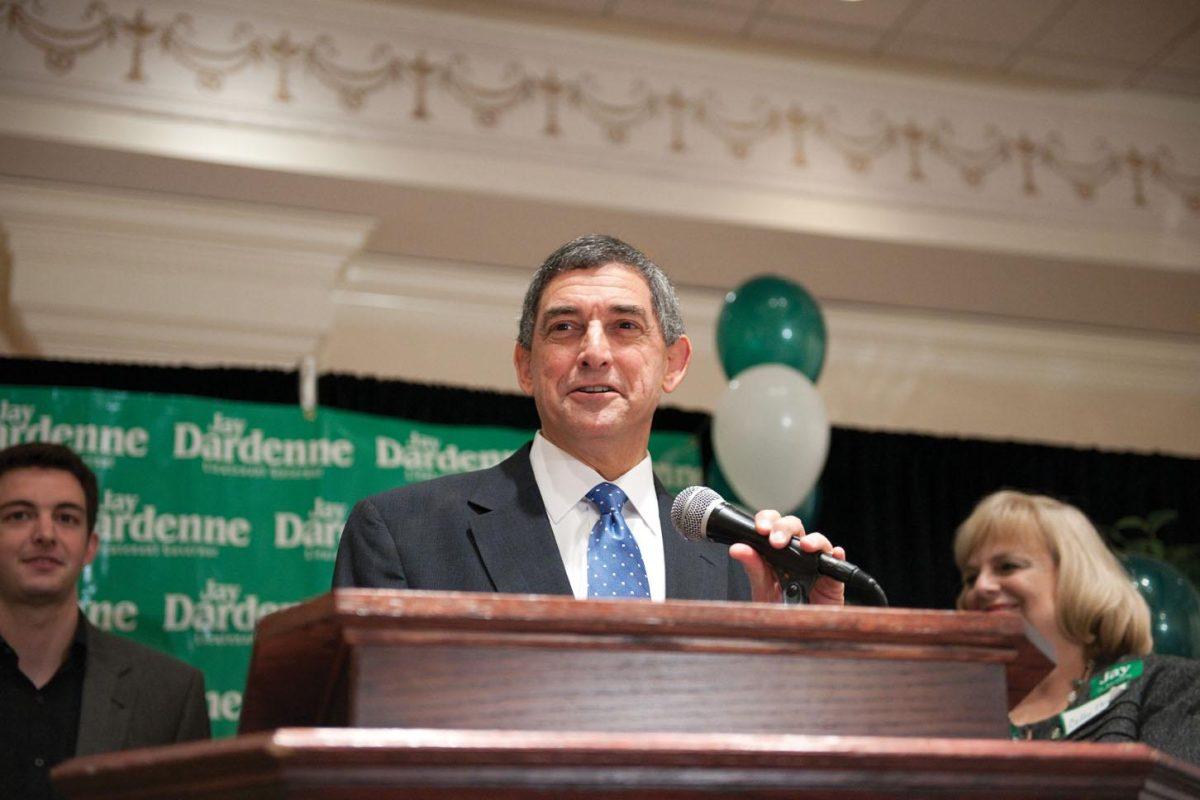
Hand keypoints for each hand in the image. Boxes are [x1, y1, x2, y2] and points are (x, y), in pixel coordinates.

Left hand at [728, 509, 845, 605]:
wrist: (795, 633)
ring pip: (818, 541)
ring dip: (812, 539)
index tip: (760, 529)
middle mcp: (796, 552)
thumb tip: (737, 548)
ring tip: (805, 545)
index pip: (773, 524)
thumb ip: (752, 568)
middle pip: (794, 527)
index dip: (767, 520)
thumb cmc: (779, 608)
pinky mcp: (832, 579)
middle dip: (784, 528)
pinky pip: (837, 562)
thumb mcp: (762, 588)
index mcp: (776, 550)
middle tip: (775, 541)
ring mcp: (815, 563)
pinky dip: (836, 555)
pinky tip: (835, 553)